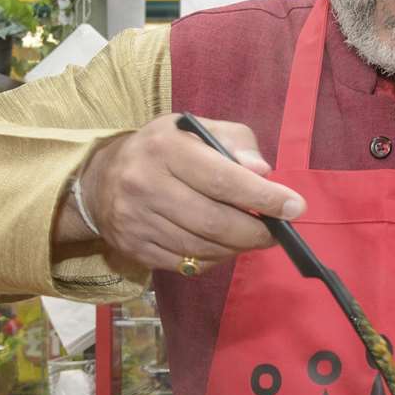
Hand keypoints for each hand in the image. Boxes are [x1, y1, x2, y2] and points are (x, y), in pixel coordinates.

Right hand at [78, 114, 305, 273]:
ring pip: (202, 248)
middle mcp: (145, 185)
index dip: (263, 197)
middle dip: (255, 232)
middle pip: (214, 222)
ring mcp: (136, 222)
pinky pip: (186, 265)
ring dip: (237, 248)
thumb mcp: (194, 129)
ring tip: (253, 237)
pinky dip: (214, 260)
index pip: (222, 179)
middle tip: (276, 232)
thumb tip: (262, 172)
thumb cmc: (162, 150)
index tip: (294, 207)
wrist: (100, 179)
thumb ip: (235, 142)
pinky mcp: (135, 249)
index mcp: (165, 148)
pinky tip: (223, 246)